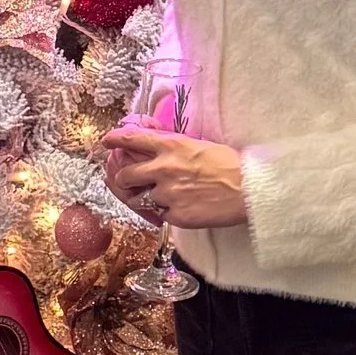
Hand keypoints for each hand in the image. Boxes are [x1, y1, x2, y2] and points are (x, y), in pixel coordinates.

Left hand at [100, 120, 249, 228]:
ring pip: (139, 199)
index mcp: (171, 146)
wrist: (248, 189)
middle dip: (124, 179)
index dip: (115, 139)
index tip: (107, 141)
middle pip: (125, 175)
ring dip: (144, 198)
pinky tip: (181, 207)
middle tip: (132, 181)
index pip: (132, 139)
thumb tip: (154, 147)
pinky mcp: (175, 215)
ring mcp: (168, 194)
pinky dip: (166, 212)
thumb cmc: (229, 164)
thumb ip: (172, 147)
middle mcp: (164, 168)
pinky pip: (159, 214)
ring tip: (159, 197)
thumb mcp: (197, 145)